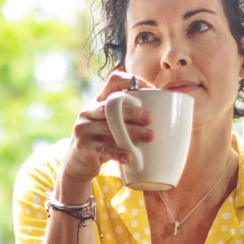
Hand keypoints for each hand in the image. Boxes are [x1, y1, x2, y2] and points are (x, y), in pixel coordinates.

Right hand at [59, 72, 154, 189]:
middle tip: (151, 118)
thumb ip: (128, 118)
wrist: (77, 163)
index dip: (133, 81)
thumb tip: (166, 115)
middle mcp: (89, 111)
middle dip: (132, 110)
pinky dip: (118, 152)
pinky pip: (103, 148)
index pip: (114, 80)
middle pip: (111, 105)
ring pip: (108, 126)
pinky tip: (130, 157)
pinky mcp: (82, 146)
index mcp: (99, 101)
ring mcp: (84, 128)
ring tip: (150, 137)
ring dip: (131, 132)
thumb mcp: (112, 125)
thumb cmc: (103, 141)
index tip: (152, 90)